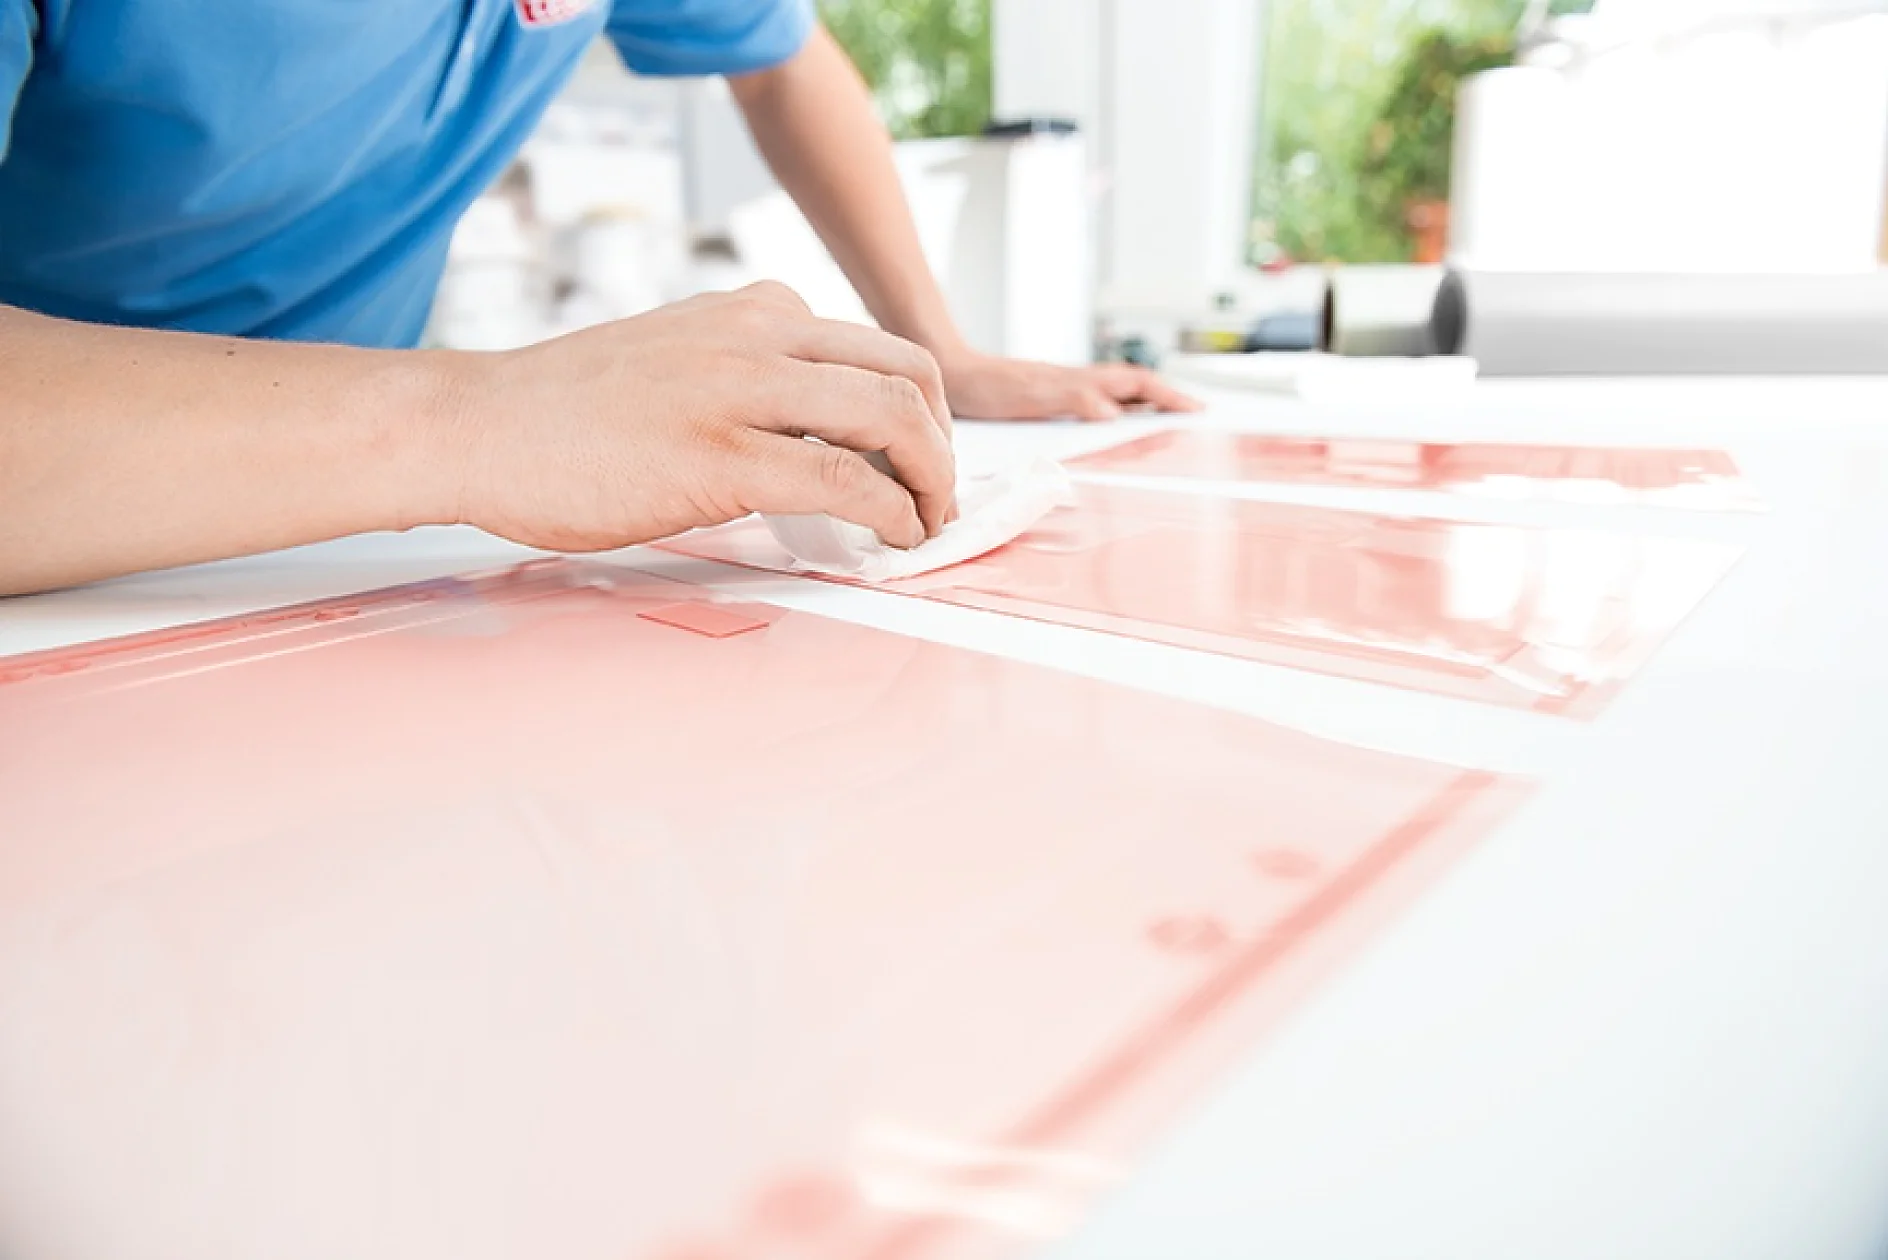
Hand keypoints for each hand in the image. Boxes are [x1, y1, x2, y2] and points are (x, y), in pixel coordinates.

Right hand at [444, 283, 955, 553]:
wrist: (478, 427)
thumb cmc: (565, 413)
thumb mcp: (676, 360)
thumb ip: (748, 378)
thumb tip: (815, 439)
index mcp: (751, 312)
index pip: (877, 347)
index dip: (921, 409)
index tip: (919, 462)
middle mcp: (756, 335)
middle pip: (907, 374)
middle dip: (942, 444)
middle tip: (936, 498)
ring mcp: (738, 391)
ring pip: (890, 417)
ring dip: (930, 481)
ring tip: (924, 524)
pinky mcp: (719, 455)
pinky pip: (841, 480)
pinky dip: (889, 515)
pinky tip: (890, 539)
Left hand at [936, 350, 1202, 420]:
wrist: (950, 372)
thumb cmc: (986, 387)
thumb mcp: (1031, 396)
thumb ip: (1073, 400)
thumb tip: (1115, 412)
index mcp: (1079, 381)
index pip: (1137, 385)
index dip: (1169, 396)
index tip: (1199, 409)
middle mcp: (1077, 383)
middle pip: (1134, 386)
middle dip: (1167, 398)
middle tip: (1196, 415)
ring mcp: (1063, 389)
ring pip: (1116, 393)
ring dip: (1144, 404)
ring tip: (1167, 421)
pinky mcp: (1047, 400)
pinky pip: (1093, 404)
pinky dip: (1115, 411)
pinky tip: (1111, 426)